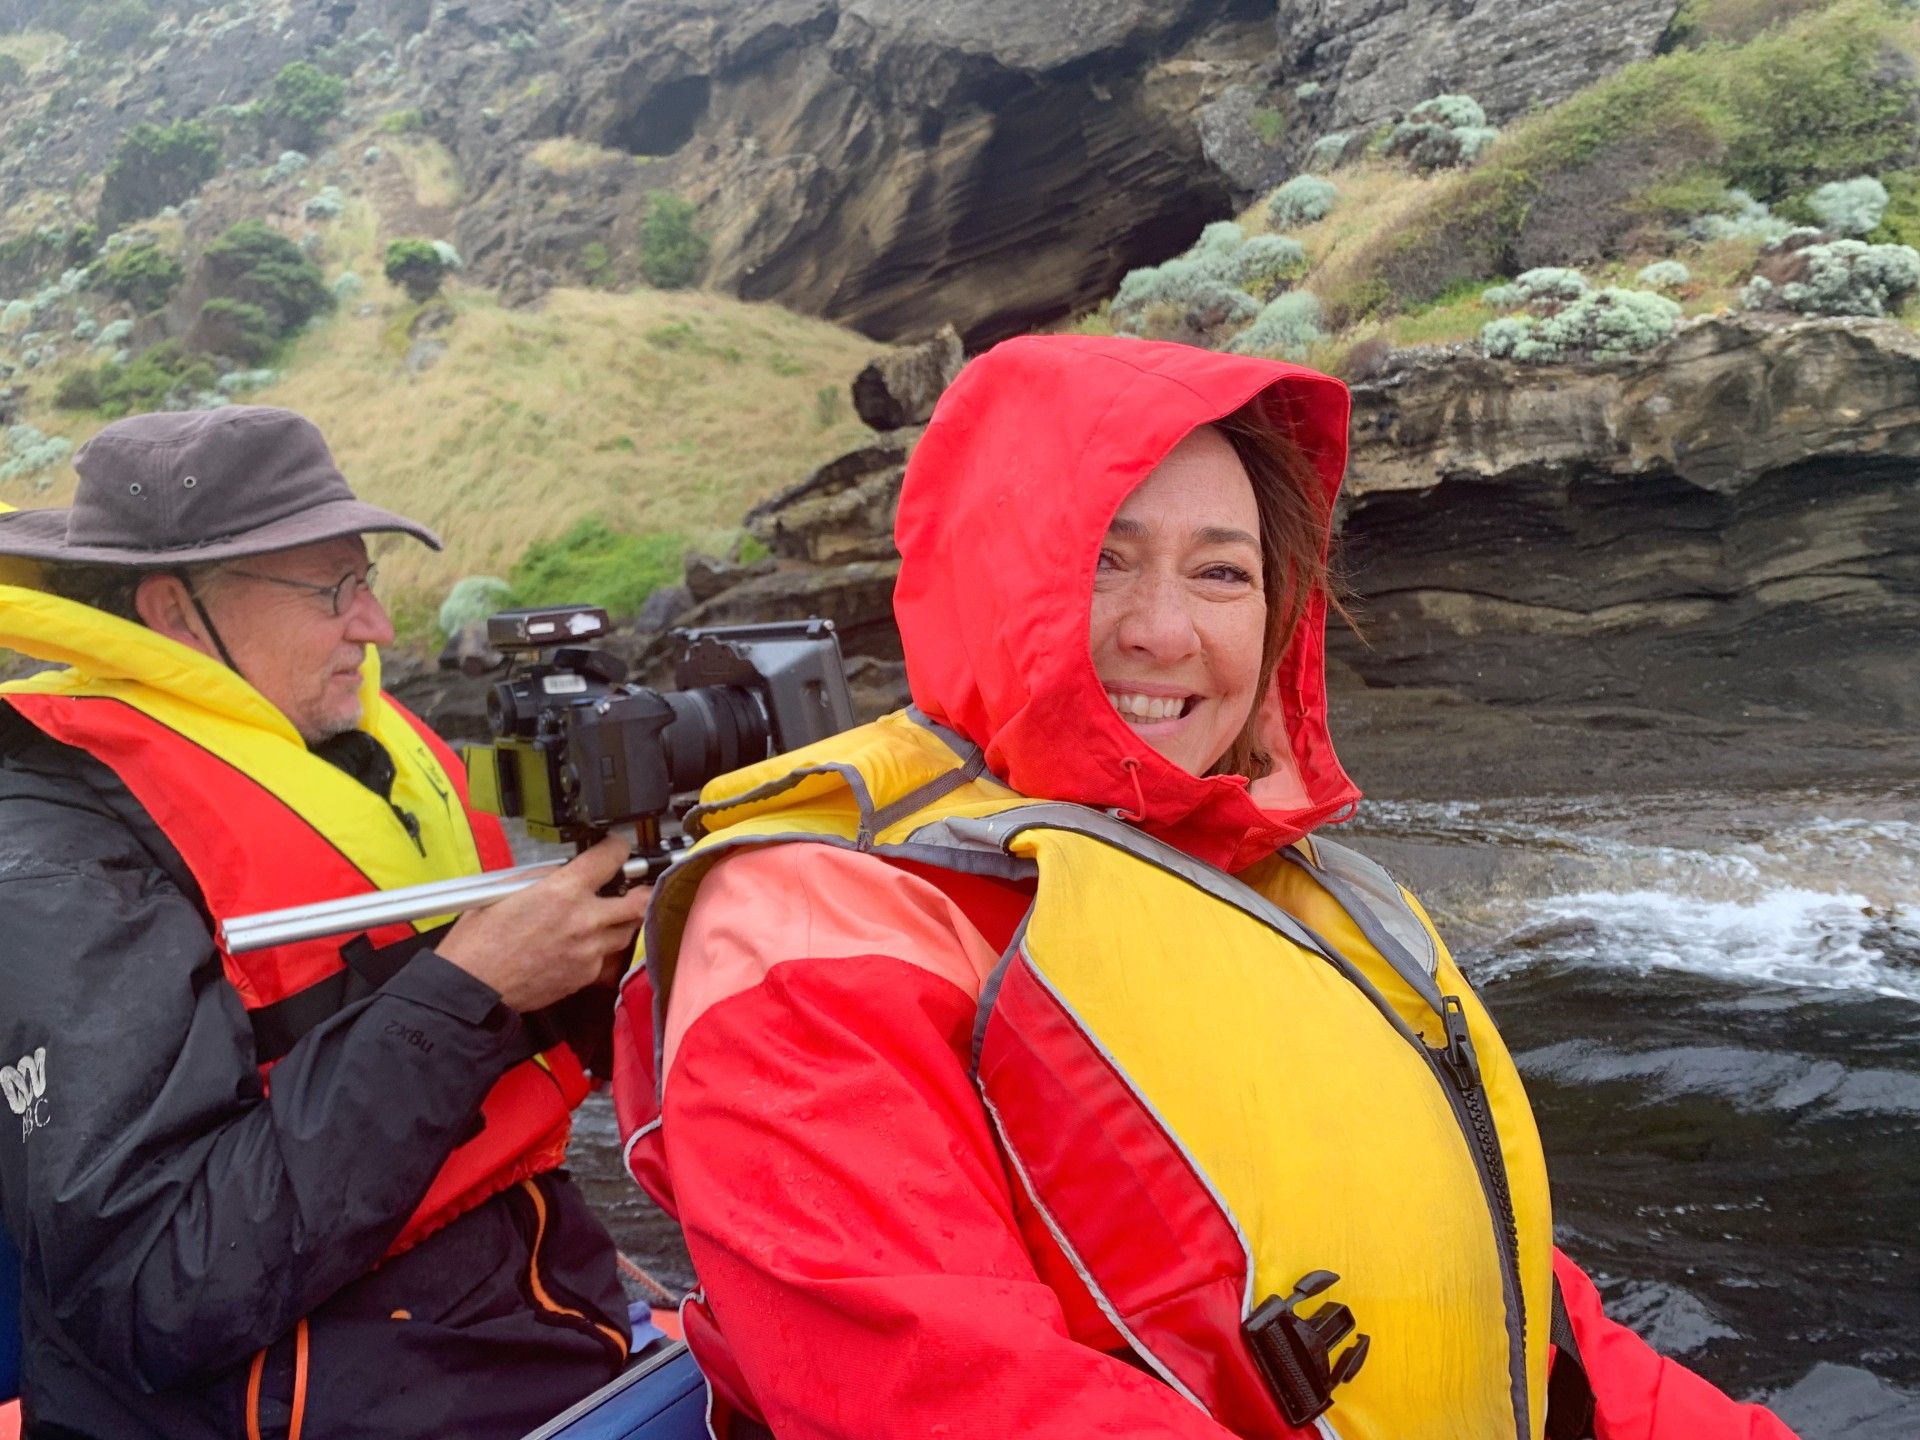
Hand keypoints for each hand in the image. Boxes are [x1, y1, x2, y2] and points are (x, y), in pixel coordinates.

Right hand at [437, 834, 652, 1014]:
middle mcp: (585, 920)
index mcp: (564, 891)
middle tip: (630, 889)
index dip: (617, 849)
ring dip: (618, 923)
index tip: (616, 849)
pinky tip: (581, 948)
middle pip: (638, 901)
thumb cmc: (479, 941)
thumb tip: (562, 872)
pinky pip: (606, 959)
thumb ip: (542, 877)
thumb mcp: (505, 891)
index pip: (611, 858)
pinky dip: (599, 951)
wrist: (473, 988)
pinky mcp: (586, 976)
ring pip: (625, 932)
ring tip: (601, 919)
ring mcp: (589, 951)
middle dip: (638, 892)